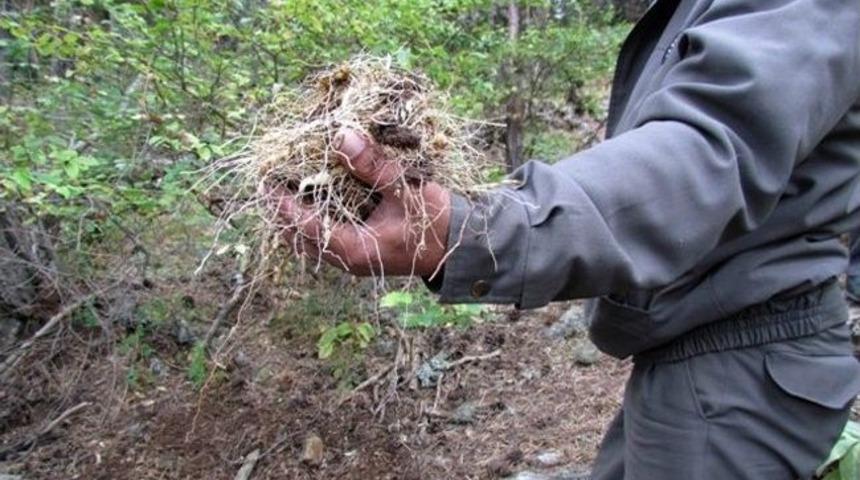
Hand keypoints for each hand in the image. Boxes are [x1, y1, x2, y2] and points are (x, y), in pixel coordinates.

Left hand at [274, 129, 450, 276]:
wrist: (460, 248)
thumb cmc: (436, 222)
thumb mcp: (407, 189)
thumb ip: (374, 165)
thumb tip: (342, 136)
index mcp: (353, 249)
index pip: (304, 227)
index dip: (281, 204)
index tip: (264, 181)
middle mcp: (346, 259)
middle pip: (298, 238)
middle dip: (280, 211)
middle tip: (267, 182)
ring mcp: (352, 257)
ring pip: (309, 240)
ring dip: (294, 216)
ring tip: (282, 187)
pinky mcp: (359, 250)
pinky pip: (323, 236)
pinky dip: (312, 218)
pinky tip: (311, 196)